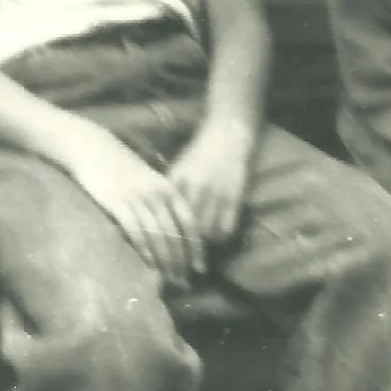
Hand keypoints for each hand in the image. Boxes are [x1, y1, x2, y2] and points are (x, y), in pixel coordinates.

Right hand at [63, 125, 203, 289]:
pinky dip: (145, 251)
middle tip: (184, 282)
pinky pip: (136, 232)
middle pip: (175, 234)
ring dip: (165, 261)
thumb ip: (161, 201)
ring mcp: (137, 199)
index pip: (189, 222)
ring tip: (169, 279)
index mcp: (168, 188)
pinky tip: (149, 265)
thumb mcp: (148, 180)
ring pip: (158, 236)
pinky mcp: (117, 204)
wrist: (92, 148)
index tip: (199, 268)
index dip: (196, 247)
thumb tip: (172, 230)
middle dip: (181, 261)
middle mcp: (157, 194)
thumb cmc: (120, 166)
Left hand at [167, 115, 257, 250]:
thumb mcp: (178, 169)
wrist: (227, 137)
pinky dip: (220, 237)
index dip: (165, 235)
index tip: (164, 248)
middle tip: (182, 254)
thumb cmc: (198, 154)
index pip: (167, 215)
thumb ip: (168, 192)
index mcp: (178, 180)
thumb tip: (156, 217)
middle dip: (183, 244)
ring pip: (206, 232)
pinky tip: (216, 238)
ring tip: (199, 249)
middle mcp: (196, 188)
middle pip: (186, 227)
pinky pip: (226, 228)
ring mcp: (217, 194)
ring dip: (202, 244)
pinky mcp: (234, 198)